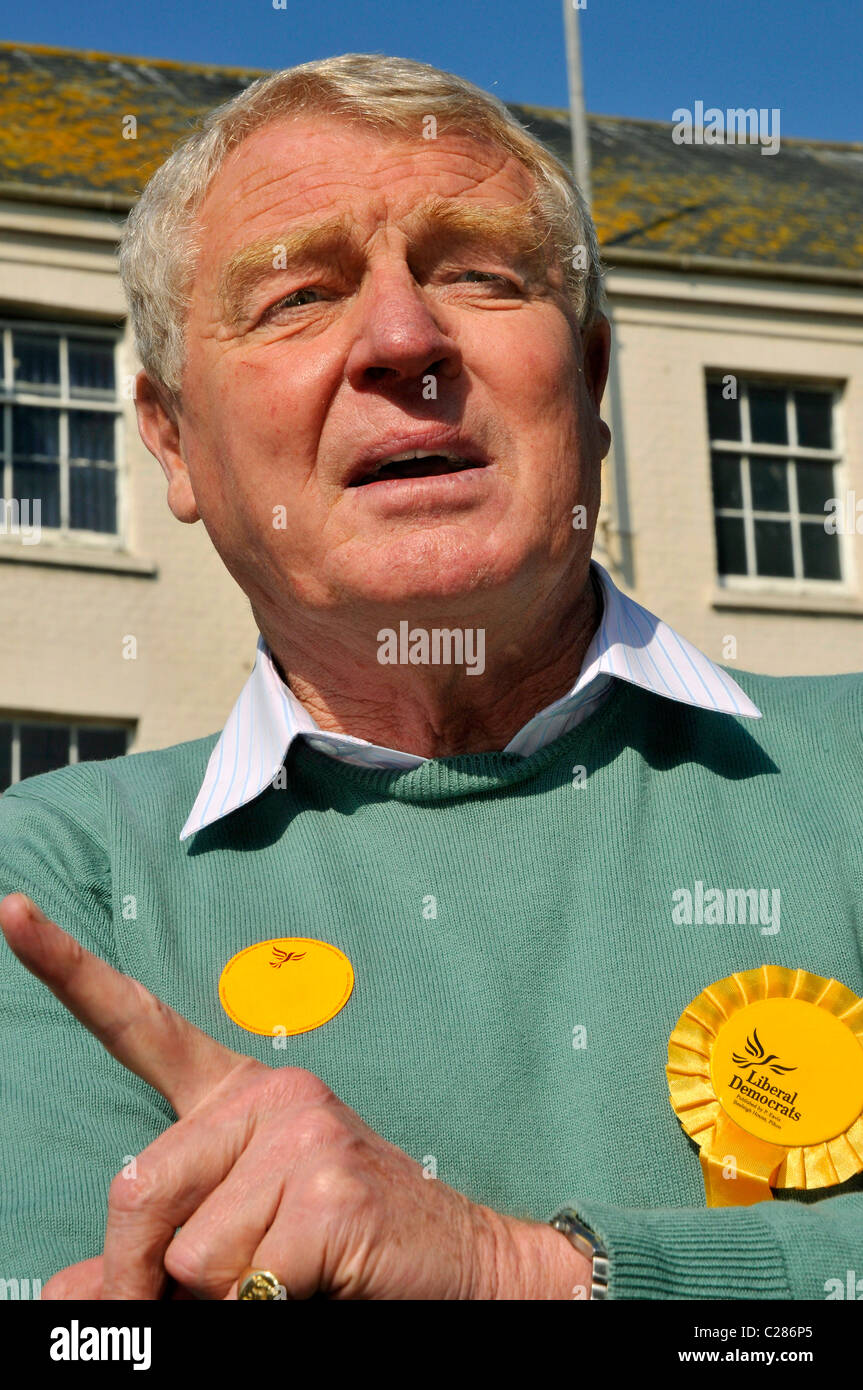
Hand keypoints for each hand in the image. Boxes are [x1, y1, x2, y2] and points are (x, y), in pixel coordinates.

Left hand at [0, 893, 588, 1300]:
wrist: (465, 1265)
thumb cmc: (339, 1249)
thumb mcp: (236, 1239)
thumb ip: (155, 1246)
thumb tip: (68, 1294)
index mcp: (236, 1094)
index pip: (139, 1025)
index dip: (68, 969)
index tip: (11, 909)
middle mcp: (266, 1093)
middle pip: (135, 1189)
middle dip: (143, 1277)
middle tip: (213, 1295)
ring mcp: (302, 1131)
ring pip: (185, 1253)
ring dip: (222, 1296)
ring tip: (292, 1274)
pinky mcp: (328, 1189)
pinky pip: (238, 1279)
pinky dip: (266, 1306)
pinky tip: (320, 1280)